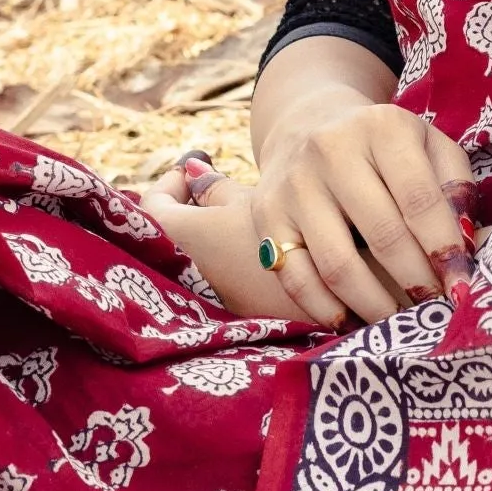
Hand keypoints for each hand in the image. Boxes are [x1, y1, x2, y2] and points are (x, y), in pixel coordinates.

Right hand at [138, 95, 477, 331]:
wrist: (309, 128)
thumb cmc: (388, 151)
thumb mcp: (430, 148)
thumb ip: (457, 189)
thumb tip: (464, 248)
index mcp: (383, 128)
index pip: (421, 199)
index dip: (445, 251)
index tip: (462, 290)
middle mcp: (332, 149)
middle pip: (383, 235)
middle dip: (416, 283)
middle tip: (436, 312)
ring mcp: (294, 184)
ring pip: (337, 265)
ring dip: (376, 305)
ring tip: (400, 323)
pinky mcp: (267, 216)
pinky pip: (295, 278)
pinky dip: (325, 310)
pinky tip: (352, 322)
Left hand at [138, 161, 309, 322]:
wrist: (339, 286)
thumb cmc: (294, 232)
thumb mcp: (253, 199)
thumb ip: (215, 187)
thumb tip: (193, 172)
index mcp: (183, 237)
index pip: (152, 205)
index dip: (170, 184)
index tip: (191, 174)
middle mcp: (186, 277)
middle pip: (169, 238)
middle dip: (186, 212)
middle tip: (209, 194)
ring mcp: (209, 303)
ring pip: (192, 261)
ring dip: (205, 240)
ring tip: (235, 220)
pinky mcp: (234, 318)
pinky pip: (214, 283)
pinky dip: (223, 263)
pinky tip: (254, 252)